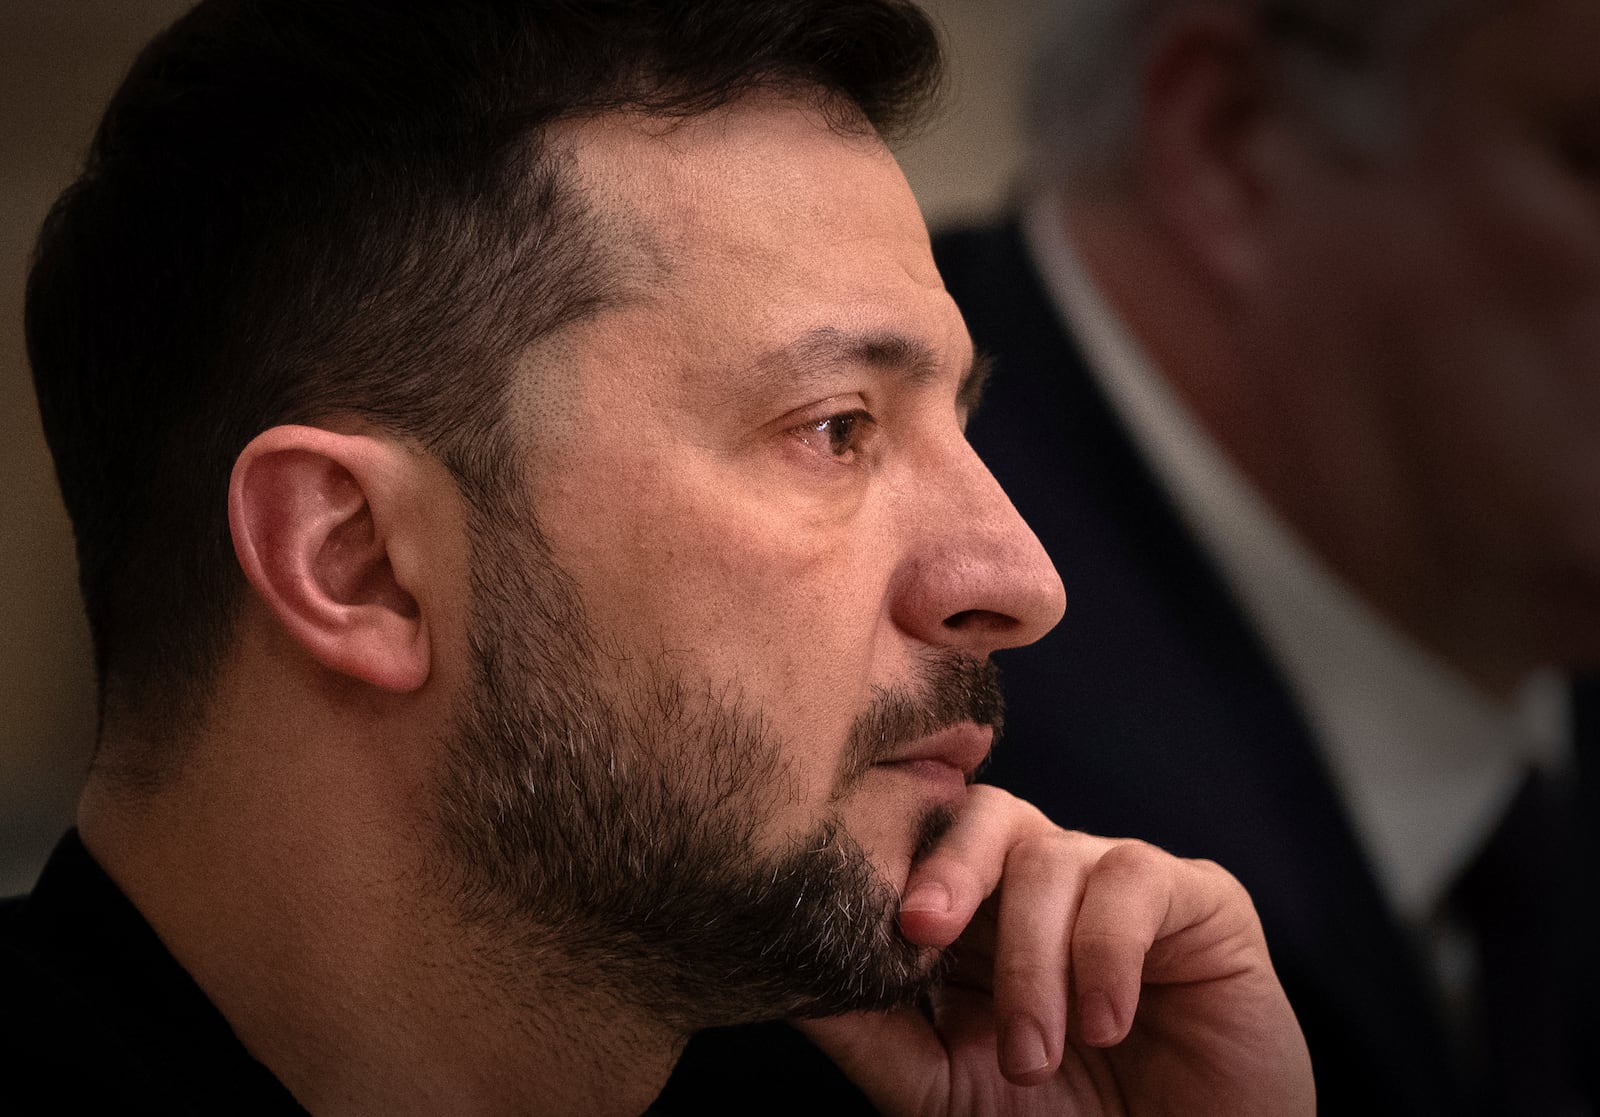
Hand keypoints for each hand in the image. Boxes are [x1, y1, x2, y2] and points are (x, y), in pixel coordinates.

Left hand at [799, 786, 1313, 1115]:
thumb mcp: (951, 1091)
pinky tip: (1105, 1023)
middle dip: (947, 865)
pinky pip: (1135, 880)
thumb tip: (793, 986)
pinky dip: (1105, 953)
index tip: (862, 926)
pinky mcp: (1197, 896)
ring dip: (1032, 960)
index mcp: (982, 915)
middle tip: (920, 927)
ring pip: (1052, 857)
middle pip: (983, 814)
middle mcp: (1045, 882)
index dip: (888, 868)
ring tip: (1037, 1056)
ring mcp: (1117, 882)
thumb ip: (879, 1037)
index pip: (924, 848)